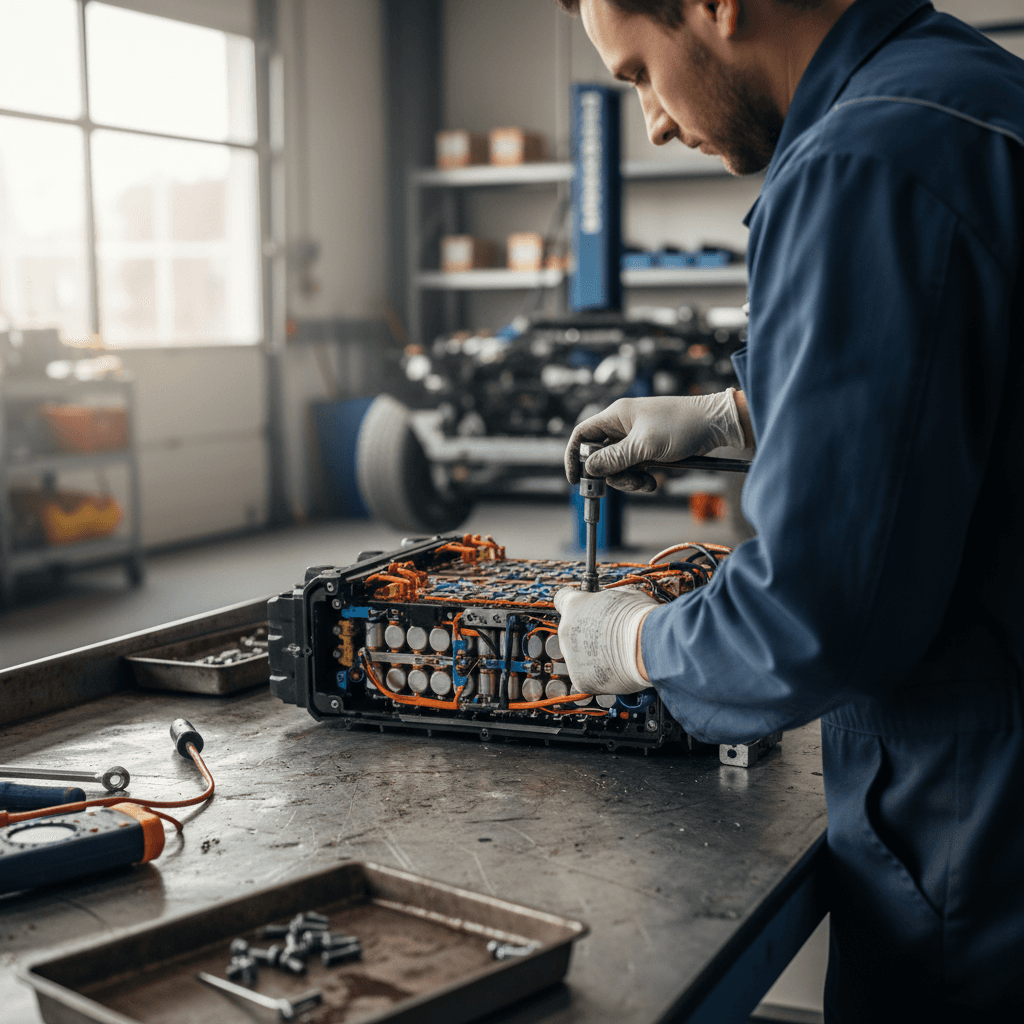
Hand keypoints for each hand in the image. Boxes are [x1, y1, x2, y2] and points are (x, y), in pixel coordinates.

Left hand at [554, 587, 656, 693]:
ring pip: (578, 655)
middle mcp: (566, 630)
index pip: (561, 599)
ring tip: (617, 654)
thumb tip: (608, 605)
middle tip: (610, 637)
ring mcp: (571, 656)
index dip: (575, 605)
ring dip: (593, 655)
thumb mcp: (623, 596)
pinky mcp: (580, 680)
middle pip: (571, 631)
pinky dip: (600, 675)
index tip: (582, 609)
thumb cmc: (641, 618)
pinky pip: (587, 676)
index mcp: (574, 605)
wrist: (651, 647)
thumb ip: (606, 601)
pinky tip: (616, 669)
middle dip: (587, 634)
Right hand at [564, 390, 748, 491]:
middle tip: (629, 482)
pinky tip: (655, 481)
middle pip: (600, 456)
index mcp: (616, 416)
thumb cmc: (683, 425)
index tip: (576, 479)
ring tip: (648, 483)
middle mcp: (623, 426)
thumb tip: (589, 469)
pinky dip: (641, 478)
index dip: (575, 456)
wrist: (717, 424)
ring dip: (629, 479)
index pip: (582, 435)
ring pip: (618, 466)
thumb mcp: (645, 446)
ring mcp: (636, 438)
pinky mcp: (649, 449)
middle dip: (611, 474)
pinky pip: (634, 468)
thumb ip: (614, 458)